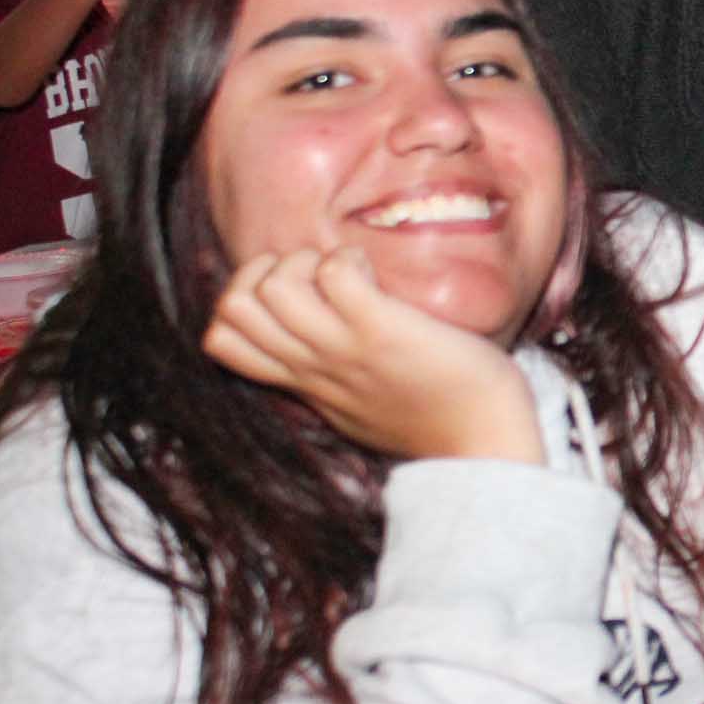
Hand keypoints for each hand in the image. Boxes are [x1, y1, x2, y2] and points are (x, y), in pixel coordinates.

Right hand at [201, 247, 545, 464]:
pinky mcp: (382, 330)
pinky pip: (335, 274)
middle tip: (317, 277)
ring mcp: (344, 349)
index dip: (240, 300)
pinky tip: (377, 275)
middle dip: (265, 269)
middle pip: (231, 307)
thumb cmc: (433, 418)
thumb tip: (317, 337)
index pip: (220, 341)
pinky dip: (349, 259)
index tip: (291, 295)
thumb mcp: (356, 404)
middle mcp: (313, 366)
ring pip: (271, 288)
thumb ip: (327, 375)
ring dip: (306, 260)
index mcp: (303, 383)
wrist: (484, 444)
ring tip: (349, 274)